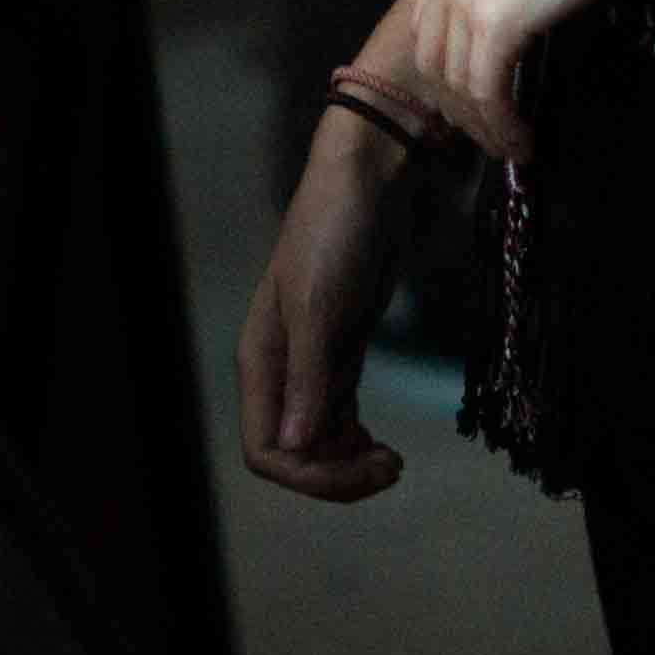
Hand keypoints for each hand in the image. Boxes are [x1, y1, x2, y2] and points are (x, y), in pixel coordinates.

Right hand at [235, 120, 410, 503]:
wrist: (368, 179)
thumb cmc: (336, 232)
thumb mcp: (322, 307)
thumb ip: (310, 379)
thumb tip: (296, 448)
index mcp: (262, 360)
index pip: (267, 449)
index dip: (310, 475)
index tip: (365, 465)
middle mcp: (280, 367)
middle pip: (294, 454)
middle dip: (337, 474)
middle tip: (391, 467)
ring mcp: (311, 359)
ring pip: (318, 440)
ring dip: (350, 462)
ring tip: (392, 461)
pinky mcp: (341, 348)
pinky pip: (338, 415)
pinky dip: (357, 439)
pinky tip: (383, 444)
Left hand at [403, 0, 654, 159]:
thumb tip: (529, 0)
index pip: (431, 20)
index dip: (449, 67)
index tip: (477, 97)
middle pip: (432, 58)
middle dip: (458, 106)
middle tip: (491, 133)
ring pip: (455, 83)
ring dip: (482, 125)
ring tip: (511, 147)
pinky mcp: (492, 21)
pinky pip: (485, 91)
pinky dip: (500, 124)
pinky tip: (523, 140)